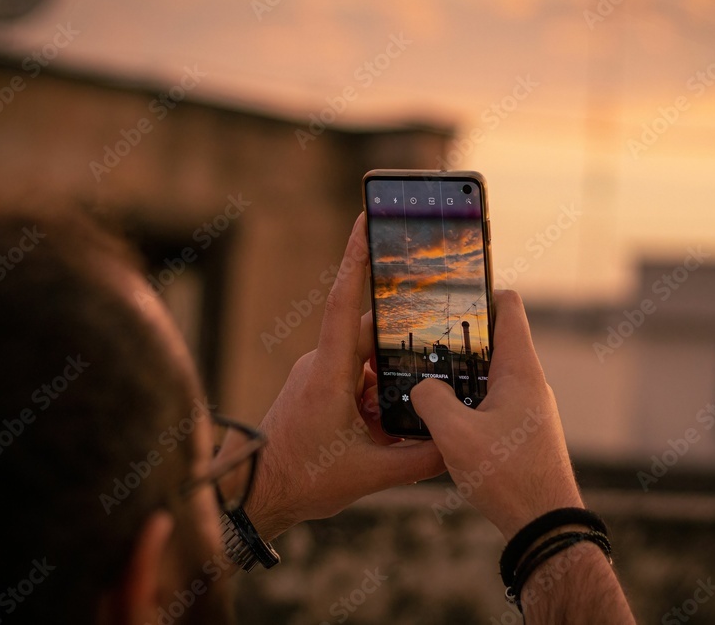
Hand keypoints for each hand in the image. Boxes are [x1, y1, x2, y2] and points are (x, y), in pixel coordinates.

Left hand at [247, 213, 445, 537]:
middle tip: (442, 337)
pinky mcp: (319, 388)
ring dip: (391, 379)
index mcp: (329, 372)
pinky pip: (356, 377)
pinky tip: (391, 423)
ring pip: (367, 358)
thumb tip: (458, 444)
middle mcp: (322, 364)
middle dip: (404, 341)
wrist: (256, 495)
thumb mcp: (370, 475)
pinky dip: (377, 393)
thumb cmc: (302, 478)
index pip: (345, 302)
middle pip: (372, 333)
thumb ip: (420, 459)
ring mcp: (319, 374)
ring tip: (412, 405)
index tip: (366, 218)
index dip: (357, 259)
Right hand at [410, 290, 581, 539]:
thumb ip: (431, 400)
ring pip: (489, 373)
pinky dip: (467, 399)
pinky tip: (439, 416)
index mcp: (520, 369)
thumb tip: (423, 388)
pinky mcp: (521, 429)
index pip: (508, 306)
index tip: (446, 293)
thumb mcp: (455, 436)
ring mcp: (527, 406)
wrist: (543, 525)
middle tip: (418, 337)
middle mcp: (528, 381)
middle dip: (457, 336)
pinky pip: (490, 400)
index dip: (479, 292)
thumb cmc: (508, 476)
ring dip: (459, 373)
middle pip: (493, 339)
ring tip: (421, 375)